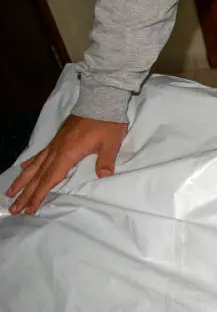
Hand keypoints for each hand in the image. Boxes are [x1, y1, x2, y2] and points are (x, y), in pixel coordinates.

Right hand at [5, 115, 127, 214]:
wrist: (100, 101)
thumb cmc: (107, 123)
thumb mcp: (111, 143)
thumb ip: (106, 160)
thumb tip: (105, 175)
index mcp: (68, 153)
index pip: (50, 179)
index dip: (39, 195)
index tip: (30, 210)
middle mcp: (57, 150)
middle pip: (37, 176)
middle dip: (25, 194)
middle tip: (13, 209)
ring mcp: (55, 144)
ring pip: (34, 165)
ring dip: (22, 180)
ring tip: (10, 193)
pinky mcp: (57, 138)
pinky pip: (40, 153)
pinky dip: (30, 162)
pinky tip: (23, 167)